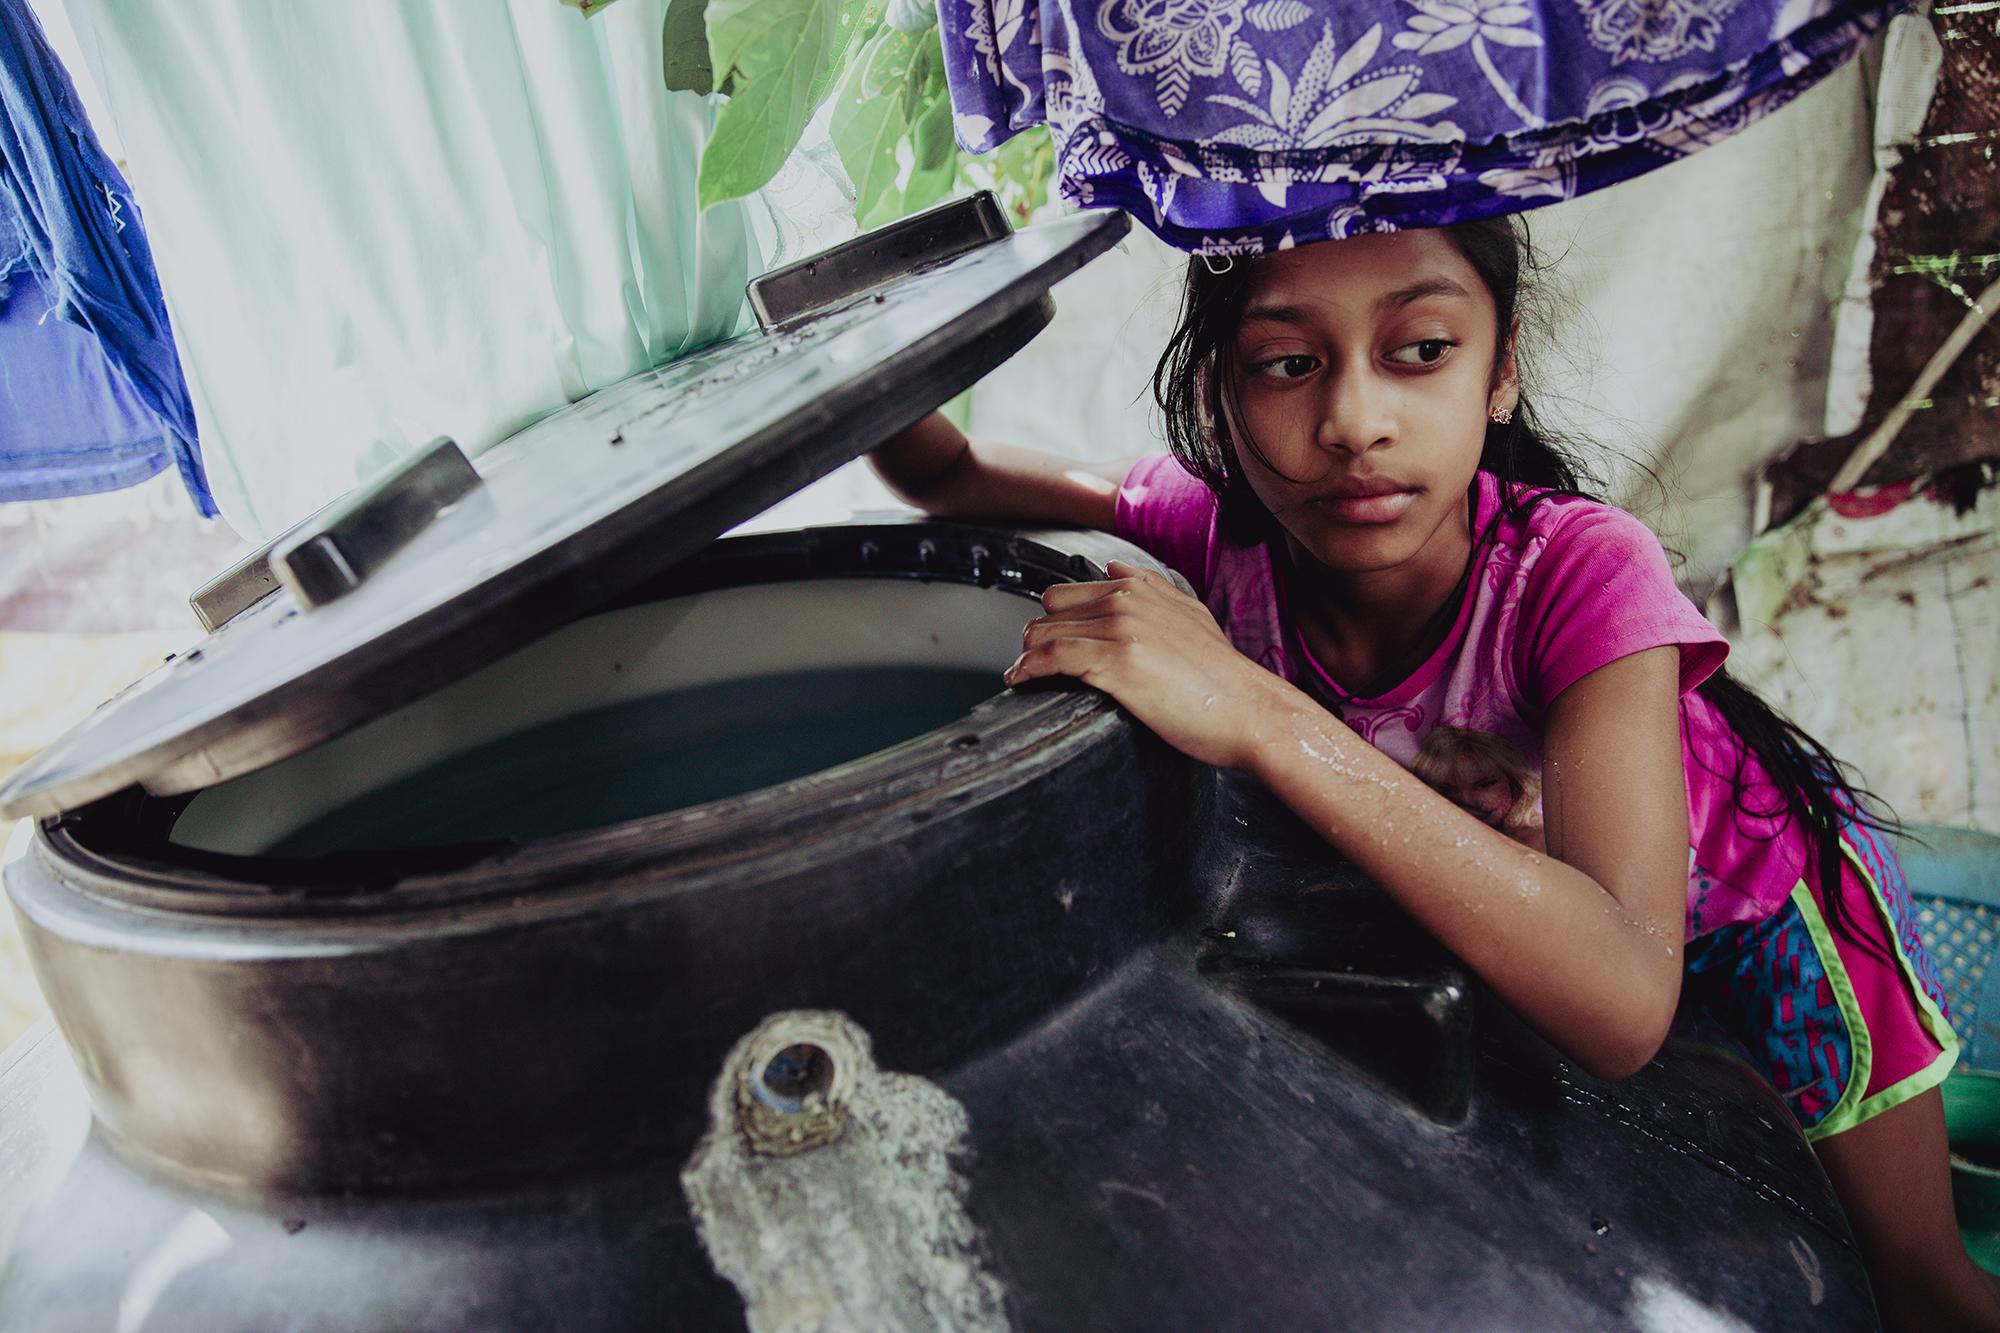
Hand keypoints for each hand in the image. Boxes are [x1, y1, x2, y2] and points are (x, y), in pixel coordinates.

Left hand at [1003, 560, 1287, 769]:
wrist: (1251, 710)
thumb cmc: (1222, 677)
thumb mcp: (1189, 615)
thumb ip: (1150, 588)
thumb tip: (1113, 567)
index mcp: (1140, 588)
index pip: (1068, 593)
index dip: (1054, 621)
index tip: (1046, 643)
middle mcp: (1126, 600)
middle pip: (1050, 610)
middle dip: (1038, 637)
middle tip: (1037, 664)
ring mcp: (1120, 629)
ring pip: (1043, 632)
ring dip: (1027, 656)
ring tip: (1024, 677)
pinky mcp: (1115, 662)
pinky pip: (1051, 657)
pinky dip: (1028, 669)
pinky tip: (1021, 681)